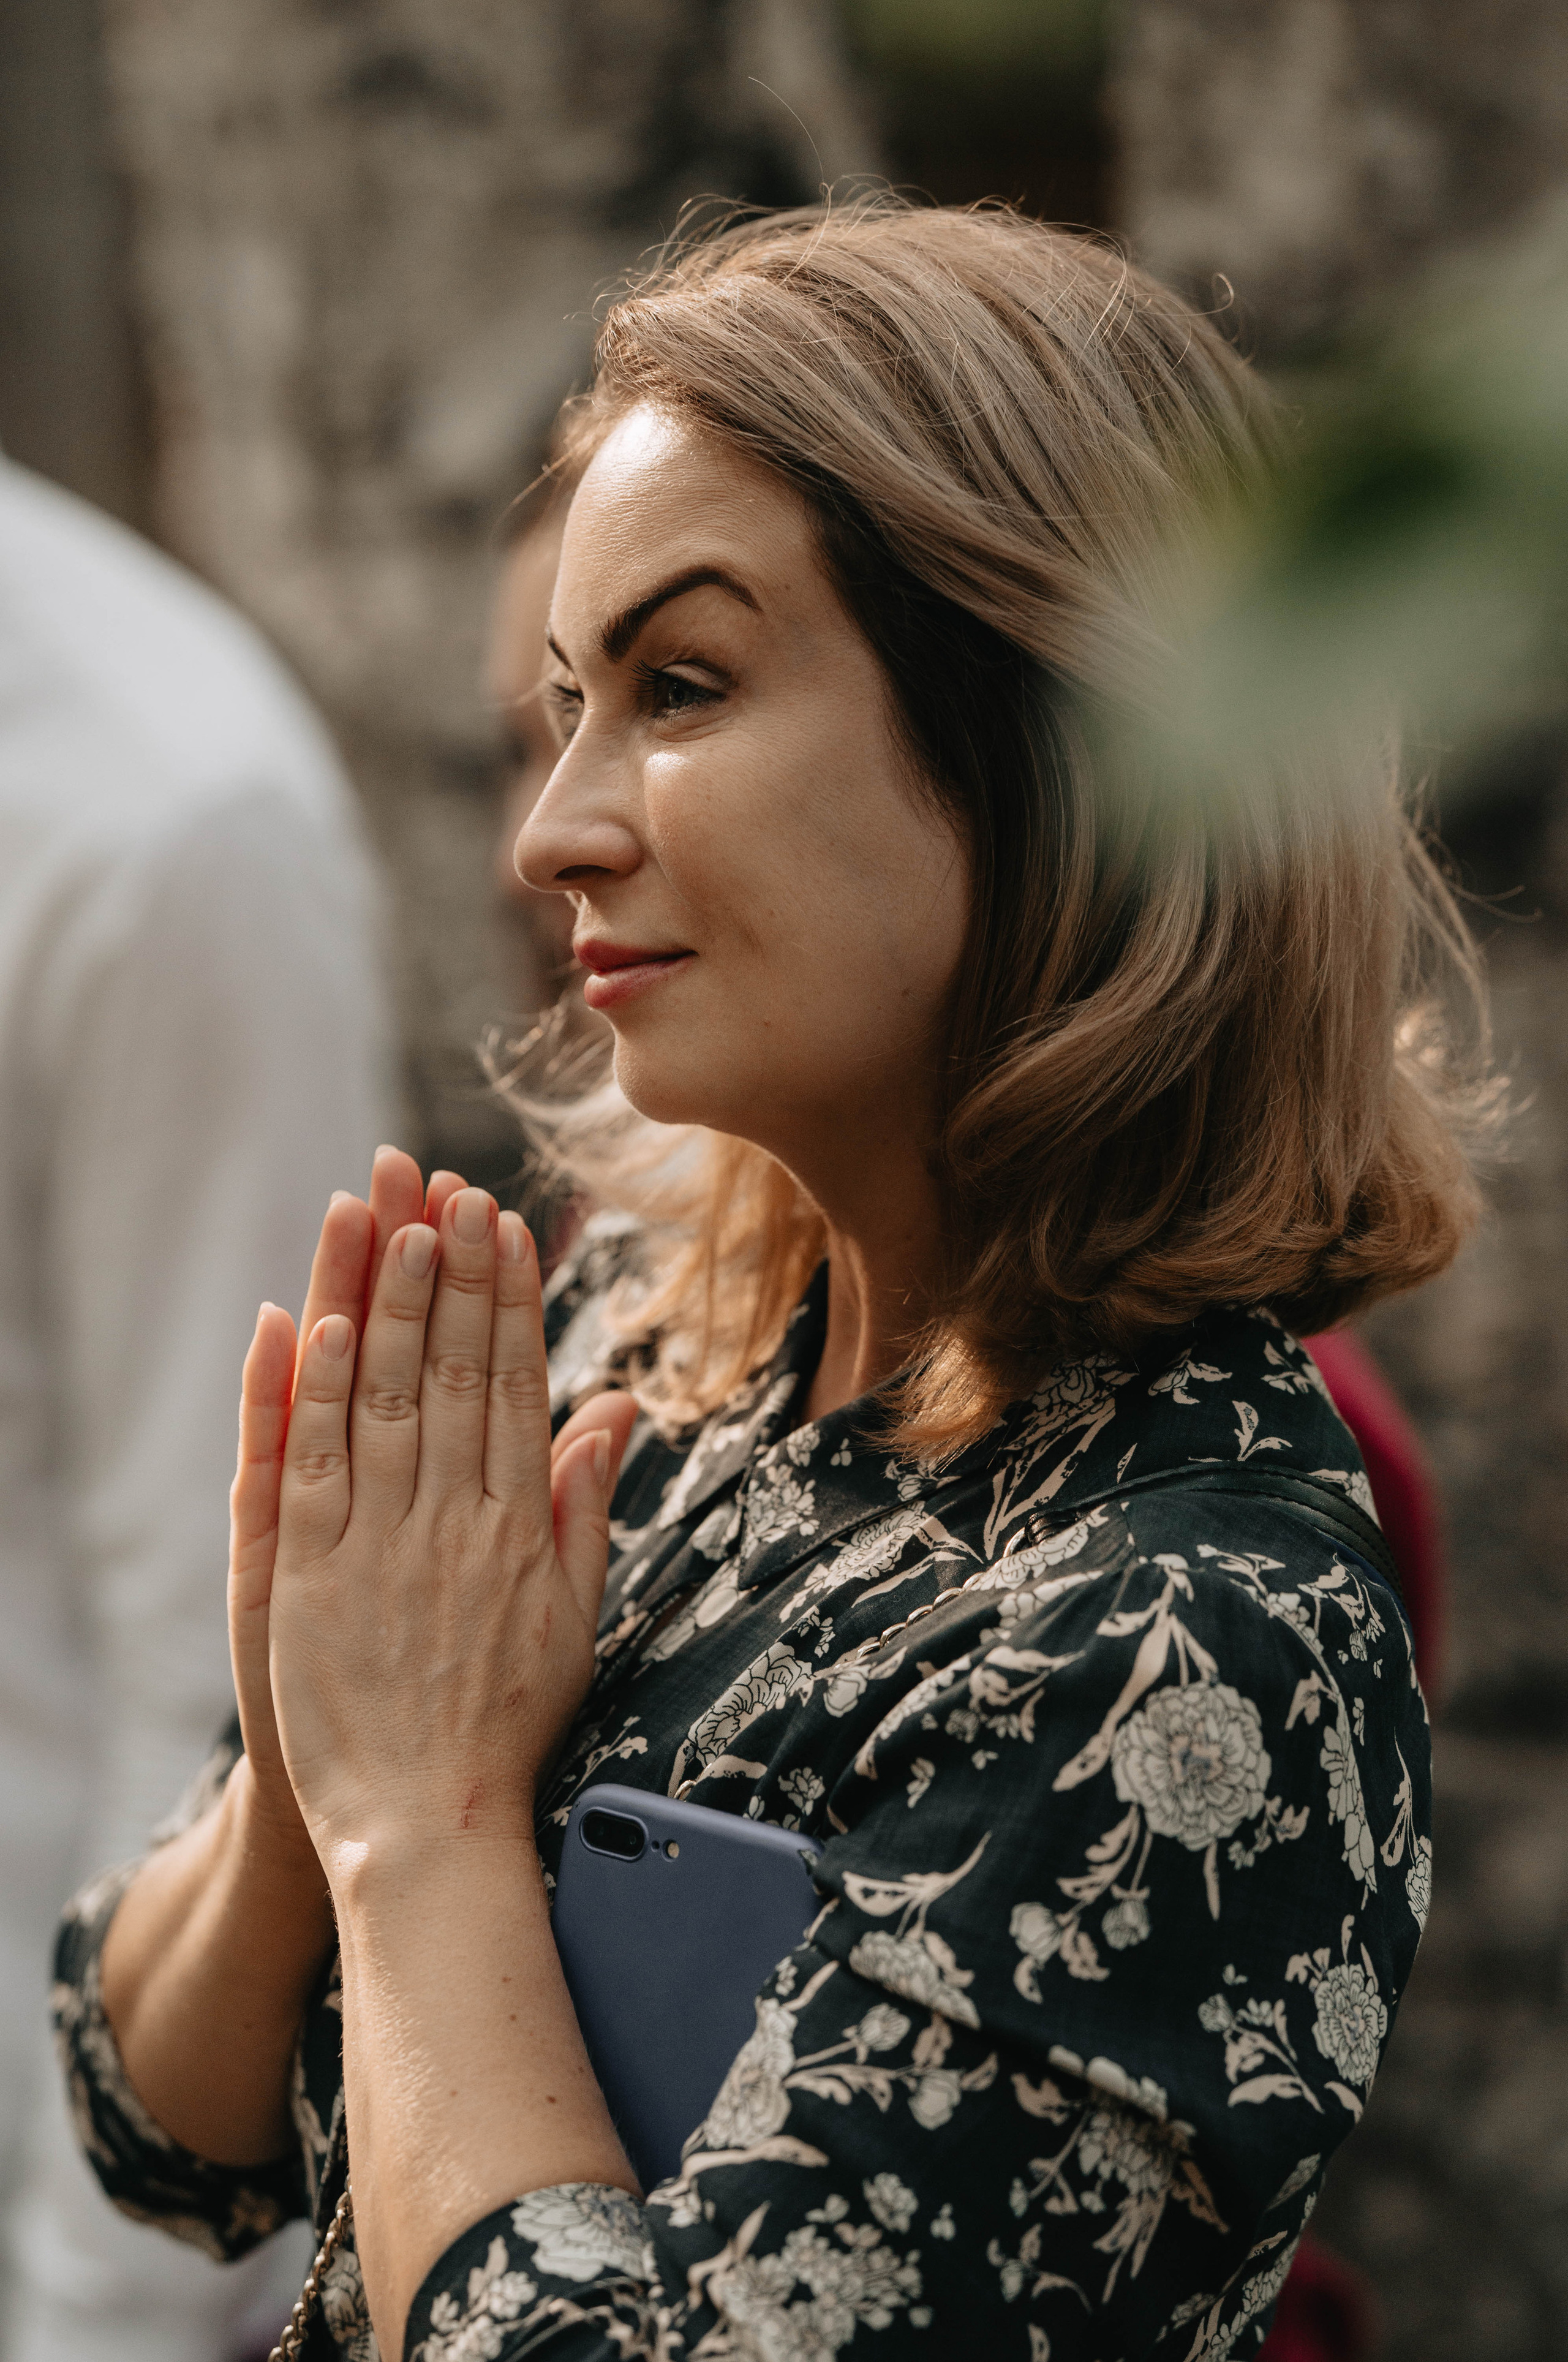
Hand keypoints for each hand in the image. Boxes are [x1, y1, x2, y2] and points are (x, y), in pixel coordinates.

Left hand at [255, 1184, 637, 1866]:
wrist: (431, 1822)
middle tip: (452, 1191)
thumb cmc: (507, 1721)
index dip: (509, 1299)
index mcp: (519, 1526)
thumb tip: (613, 1413)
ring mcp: (382, 1546)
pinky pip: (316, 1470)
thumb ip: (584, 1506)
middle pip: (452, 1374)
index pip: (515, 1384)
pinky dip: (315, 1395)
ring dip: (390, 1307)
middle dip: (453, 1275)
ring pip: (387, 1402)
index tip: (504, 1226)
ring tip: (395, 1225)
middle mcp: (456, 1522)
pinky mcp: (314, 1578)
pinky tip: (317, 1326)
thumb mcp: (572, 1613)